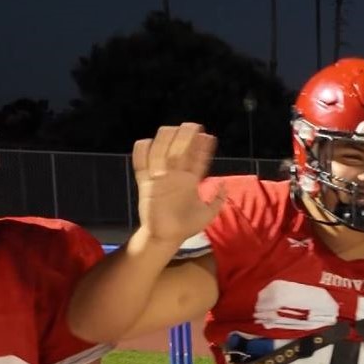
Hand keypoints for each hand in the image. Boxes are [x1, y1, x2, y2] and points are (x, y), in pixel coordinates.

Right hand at [133, 123, 221, 244]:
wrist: (166, 237)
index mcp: (190, 181)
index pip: (198, 160)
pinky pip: (141, 167)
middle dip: (185, 139)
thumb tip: (223, 183)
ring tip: (172, 129)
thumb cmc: (186, 226)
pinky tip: (145, 142)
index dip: (203, 149)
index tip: (209, 136)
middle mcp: (175, 177)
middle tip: (192, 125)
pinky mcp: (146, 186)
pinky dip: (141, 155)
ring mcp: (160, 180)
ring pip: (162, 155)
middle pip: (180, 152)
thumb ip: (217, 200)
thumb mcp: (207, 214)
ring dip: (166, 142)